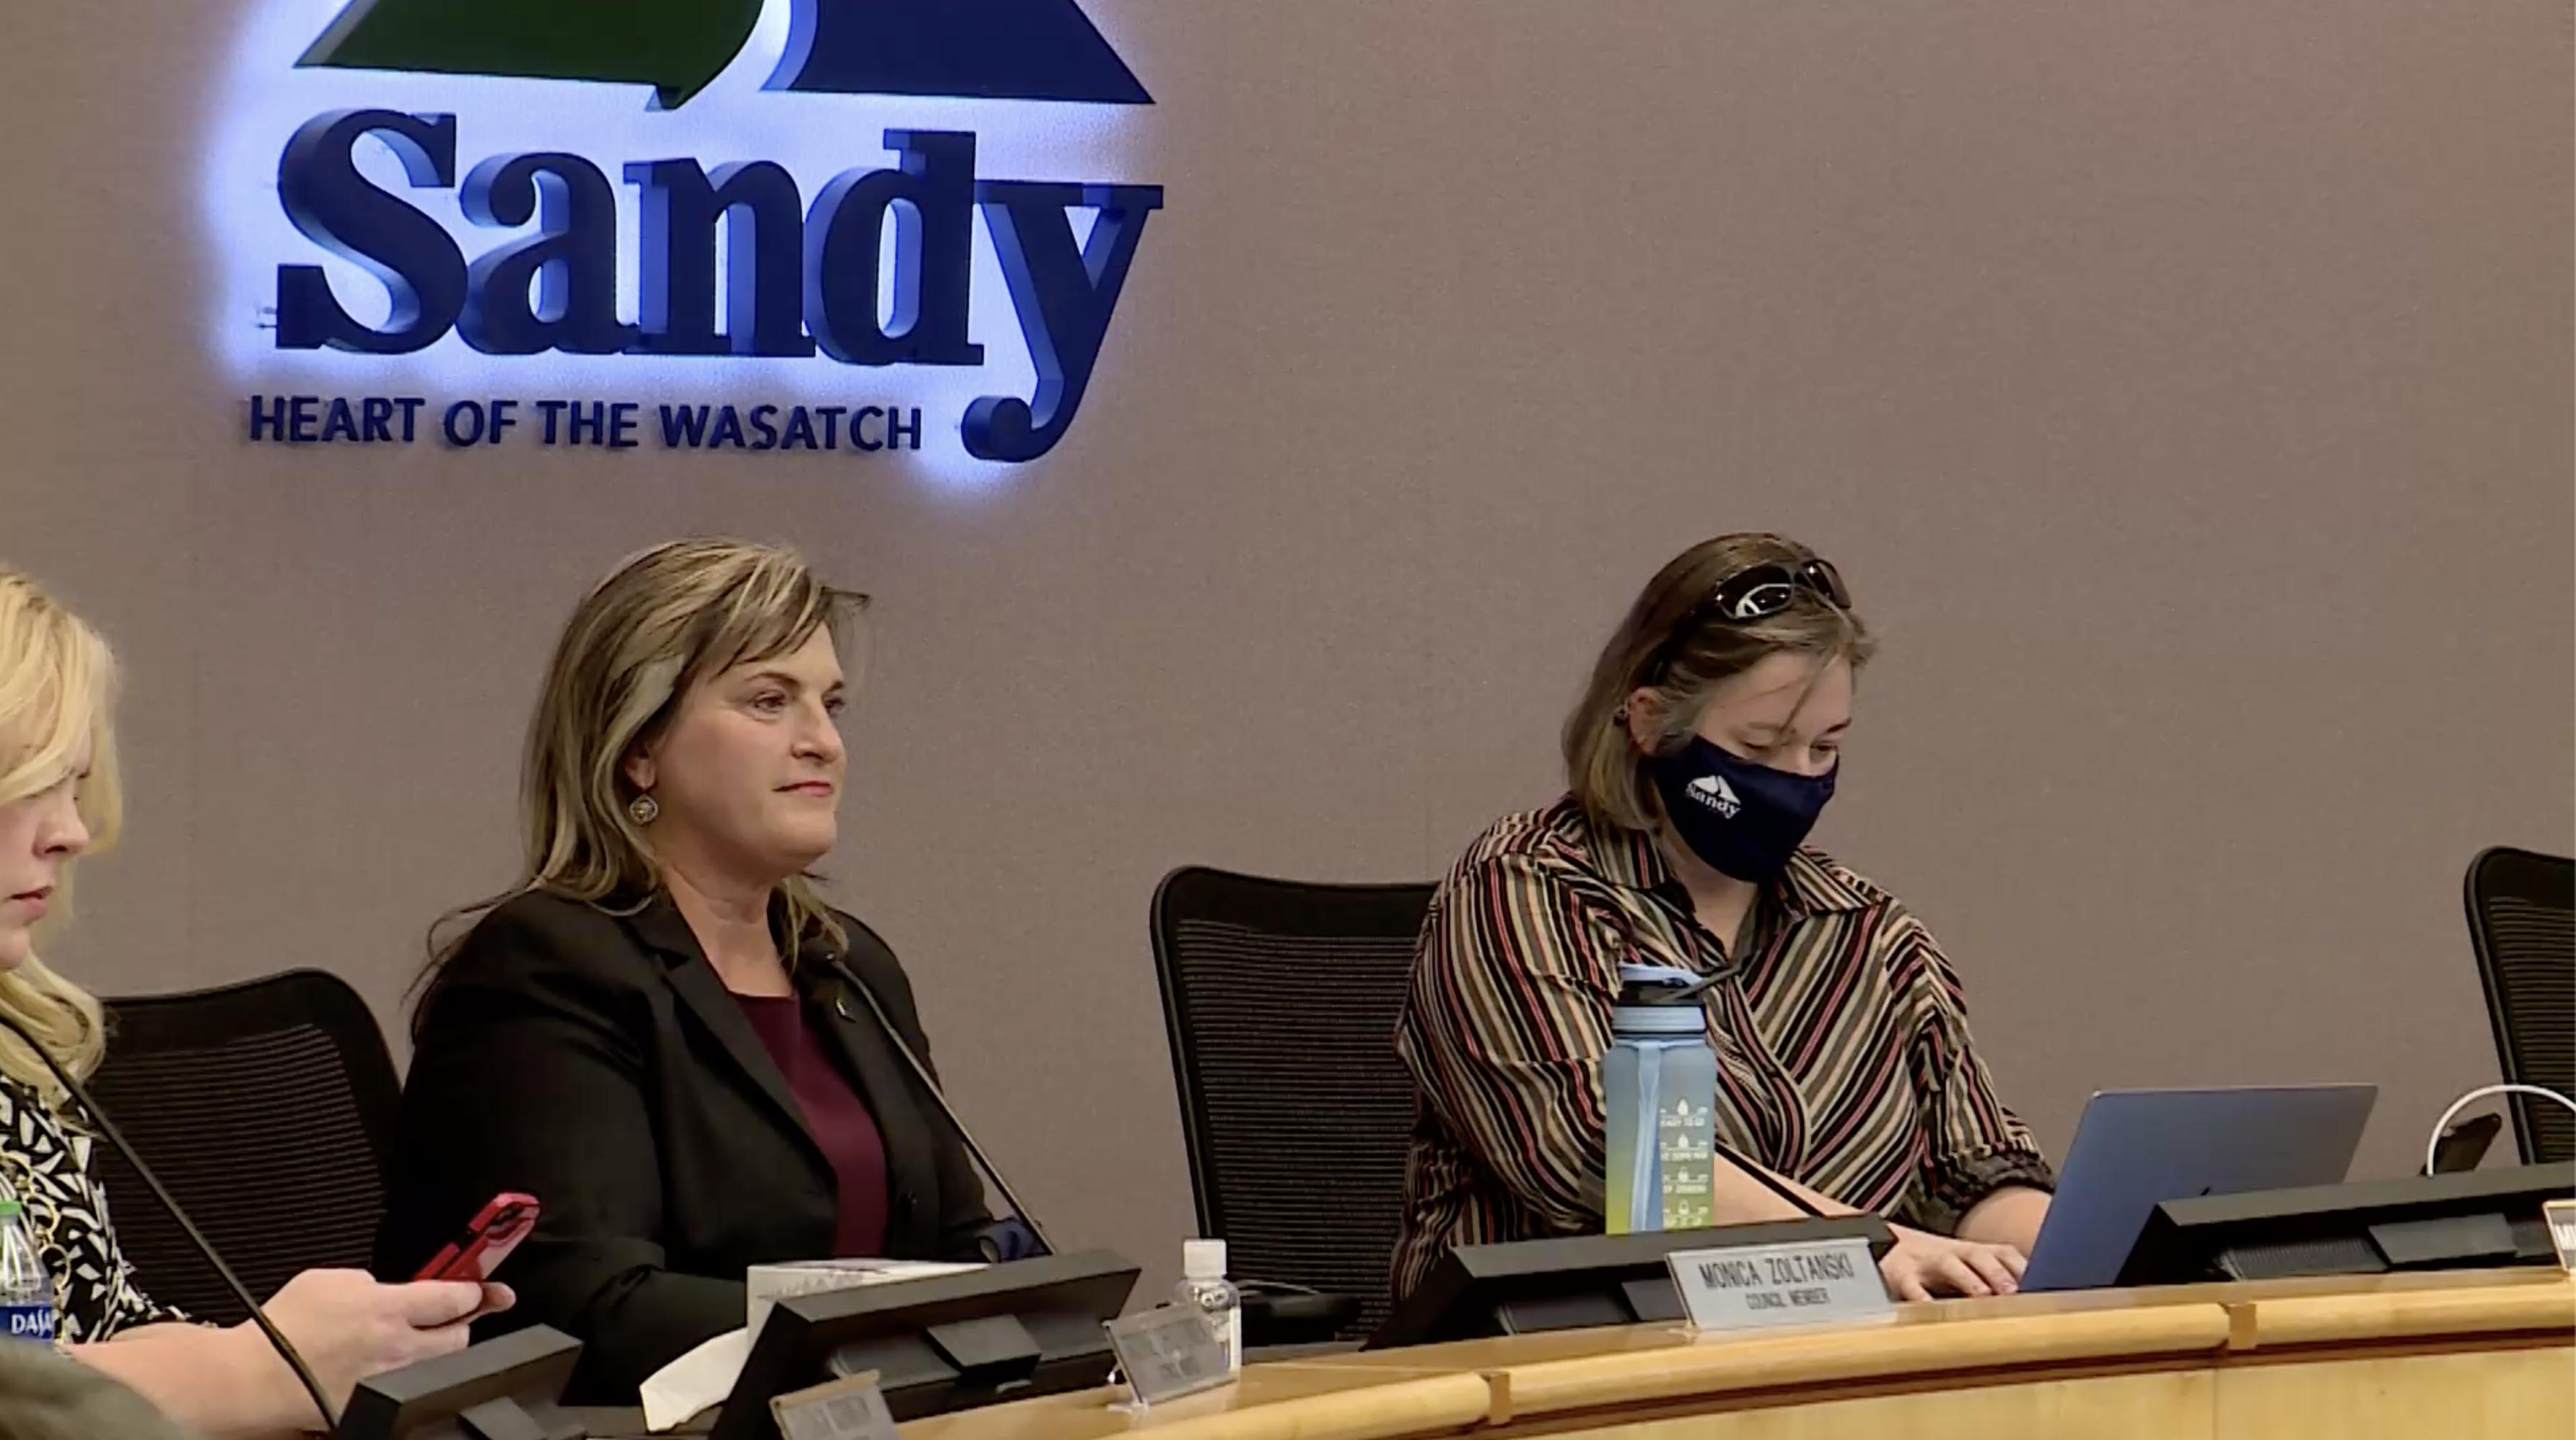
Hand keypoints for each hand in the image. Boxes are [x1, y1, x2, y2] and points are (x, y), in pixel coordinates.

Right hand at [244, 1269, 513, 1428]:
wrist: (253, 1379)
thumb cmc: (283, 1327)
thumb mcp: (331, 1280)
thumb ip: (370, 1282)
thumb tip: (387, 1290)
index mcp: (390, 1309)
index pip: (457, 1297)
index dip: (479, 1290)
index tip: (492, 1290)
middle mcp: (398, 1348)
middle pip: (461, 1337)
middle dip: (461, 1324)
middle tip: (454, 1317)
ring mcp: (389, 1381)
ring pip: (439, 1365)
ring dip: (436, 1352)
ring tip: (415, 1343)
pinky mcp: (376, 1405)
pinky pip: (408, 1388)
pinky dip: (406, 1377)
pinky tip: (385, 1369)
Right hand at [1878, 1226, 2025, 1301]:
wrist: (1876, 1244)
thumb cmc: (1927, 1265)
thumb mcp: (1958, 1265)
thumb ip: (1988, 1277)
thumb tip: (2028, 1299)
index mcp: (1966, 1251)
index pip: (2001, 1252)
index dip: (2021, 1266)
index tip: (2042, 1283)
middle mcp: (1948, 1252)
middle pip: (1977, 1254)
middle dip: (1997, 1271)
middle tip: (2015, 1291)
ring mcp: (1923, 1260)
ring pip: (1948, 1262)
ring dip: (1966, 1277)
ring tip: (1982, 1294)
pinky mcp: (1898, 1272)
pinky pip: (1910, 1284)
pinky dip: (1919, 1296)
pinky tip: (1930, 1308)